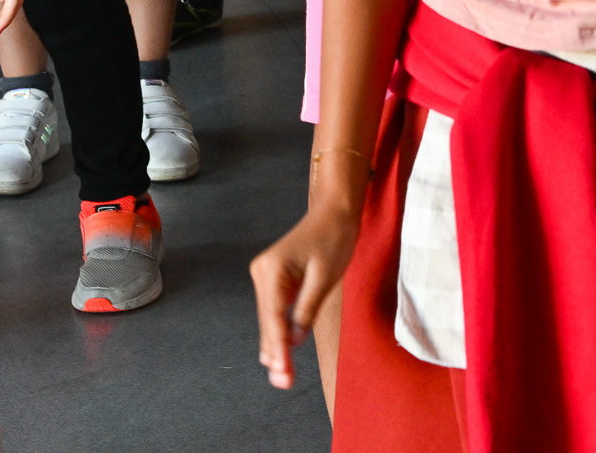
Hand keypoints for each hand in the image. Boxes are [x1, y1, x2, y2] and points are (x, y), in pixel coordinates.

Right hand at [252, 200, 360, 389]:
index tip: (283, 374)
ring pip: (269, 319)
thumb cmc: (333, 238)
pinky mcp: (273, 279)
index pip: (273, 318)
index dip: (279, 348)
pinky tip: (278, 354)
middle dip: (276, 353)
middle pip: (267, 322)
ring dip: (276, 346)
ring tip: (282, 377)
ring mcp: (265, 275)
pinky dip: (278, 331)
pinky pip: (274, 311)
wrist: (334, 212)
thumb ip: (306, 309)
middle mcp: (261, 272)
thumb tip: (292, 340)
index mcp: (271, 270)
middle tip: (284, 383)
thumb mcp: (324, 276)